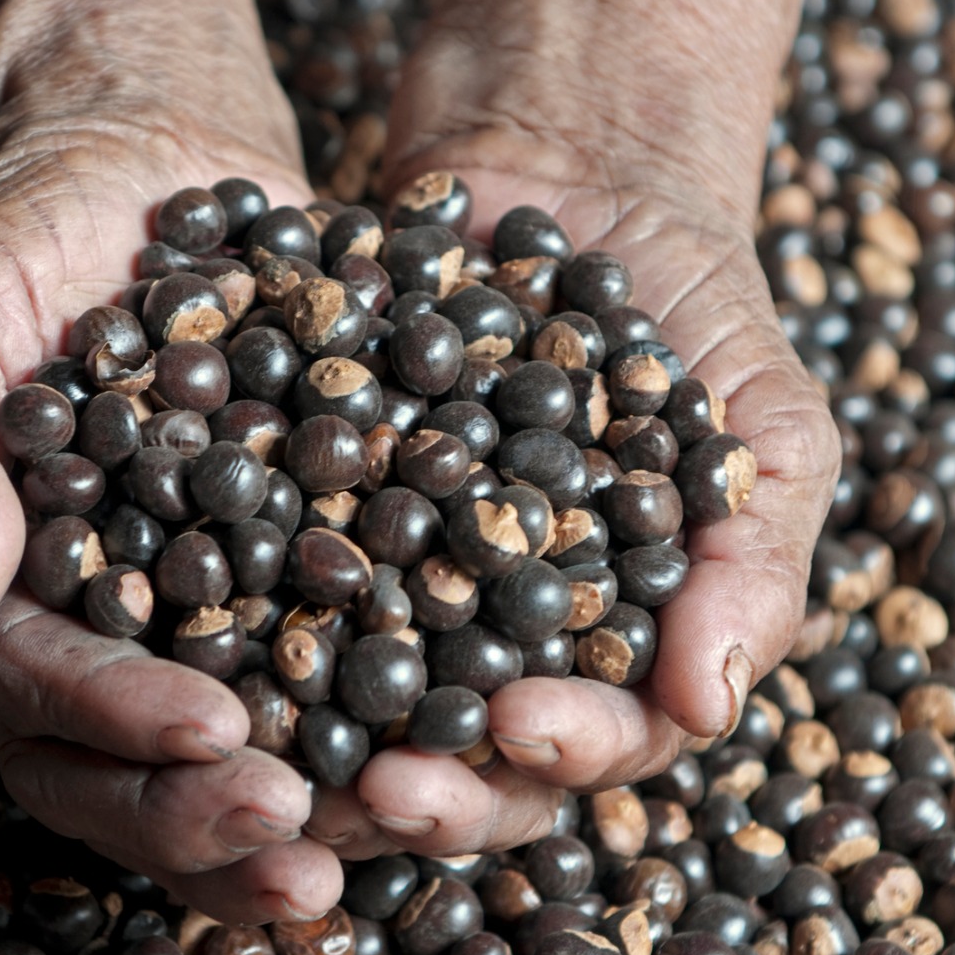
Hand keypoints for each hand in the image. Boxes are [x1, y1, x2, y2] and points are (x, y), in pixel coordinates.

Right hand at [0, 0, 343, 923]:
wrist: (151, 167)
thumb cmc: (28, 225)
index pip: (27, 687)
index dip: (114, 719)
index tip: (212, 730)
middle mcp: (59, 630)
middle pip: (113, 766)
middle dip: (200, 815)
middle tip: (302, 830)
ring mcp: (168, 620)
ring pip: (215, 759)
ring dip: (295, 811)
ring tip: (392, 829)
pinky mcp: (270, 587)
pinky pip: (318, 676)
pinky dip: (379, 722)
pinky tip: (452, 747)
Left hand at [299, 0, 837, 853]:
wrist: (572, 165)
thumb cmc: (693, 304)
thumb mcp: (765, 420)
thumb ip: (757, 559)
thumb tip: (710, 711)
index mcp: (614, 647)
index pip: (601, 740)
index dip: (566, 750)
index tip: (521, 725)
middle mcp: (500, 639)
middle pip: (467, 757)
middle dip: (428, 786)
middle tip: (373, 788)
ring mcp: (397, 580)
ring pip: (351, 700)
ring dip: (313, 741)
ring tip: (270, 747)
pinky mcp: (307, 510)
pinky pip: (263, 571)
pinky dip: (229, 600)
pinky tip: (189, 614)